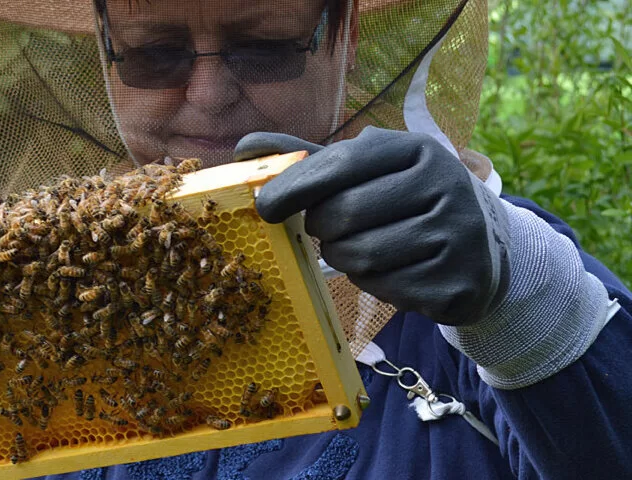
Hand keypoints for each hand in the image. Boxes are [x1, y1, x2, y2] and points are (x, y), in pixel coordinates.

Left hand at [234, 127, 510, 325]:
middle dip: (323, 229)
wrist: (483, 248)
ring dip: (345, 258)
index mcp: (419, 149)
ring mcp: (460, 235)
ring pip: (361, 257)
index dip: (295, 187)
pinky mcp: (461, 282)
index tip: (265, 207)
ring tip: (362, 248)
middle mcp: (447, 185)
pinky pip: (386, 290)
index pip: (342, 164)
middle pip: (344, 215)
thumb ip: (309, 160)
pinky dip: (374, 284)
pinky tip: (392, 270)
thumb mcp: (367, 171)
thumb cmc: (403, 201)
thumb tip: (244, 147)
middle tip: (331, 230)